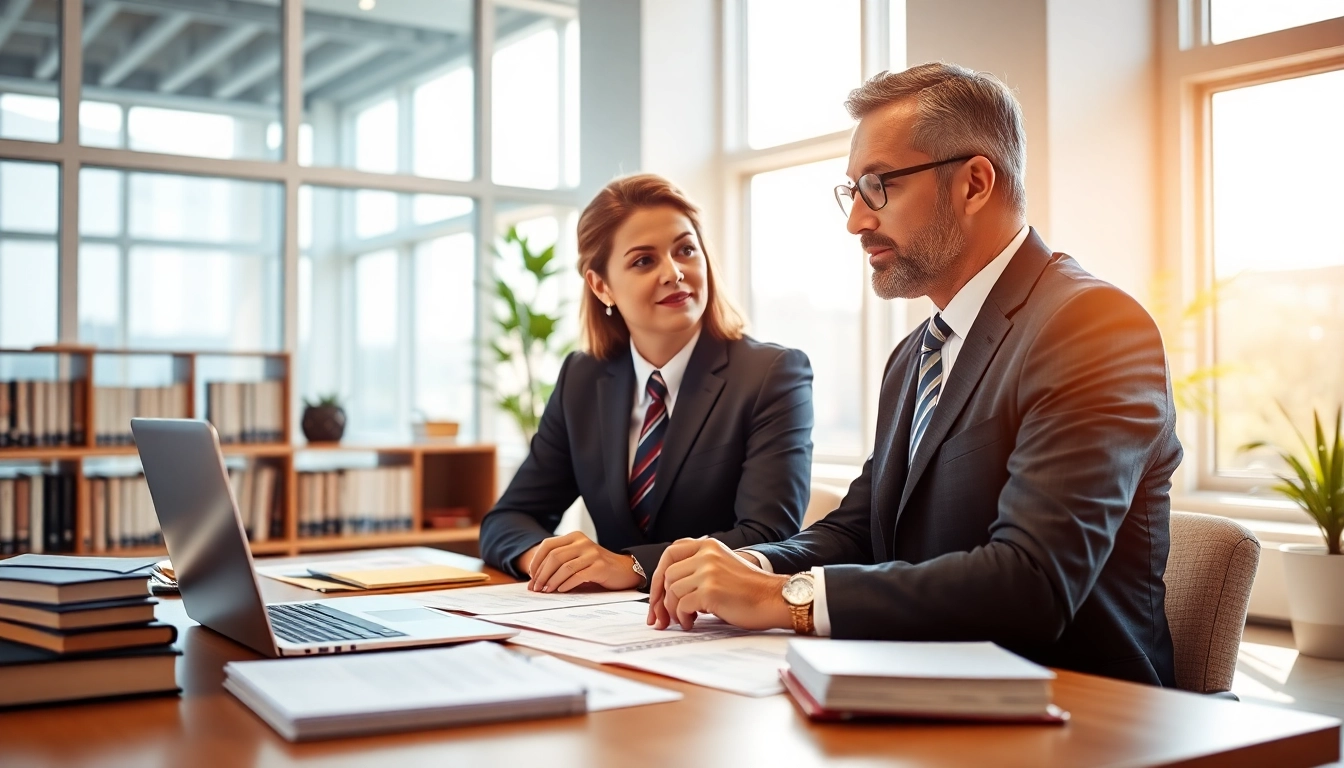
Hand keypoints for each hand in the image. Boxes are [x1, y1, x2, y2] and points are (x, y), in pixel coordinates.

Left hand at [525, 531, 643, 592]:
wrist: (623, 570)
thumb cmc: (596, 566)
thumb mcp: (577, 558)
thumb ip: (560, 563)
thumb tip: (536, 579)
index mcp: (574, 537)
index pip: (547, 545)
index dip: (536, 562)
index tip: (531, 577)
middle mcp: (582, 542)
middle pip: (554, 556)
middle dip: (541, 574)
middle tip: (536, 588)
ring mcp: (592, 553)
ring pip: (564, 566)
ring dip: (551, 581)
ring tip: (546, 591)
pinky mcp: (600, 566)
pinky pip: (578, 575)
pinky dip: (566, 584)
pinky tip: (561, 590)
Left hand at [646, 538, 791, 631]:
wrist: (774, 599)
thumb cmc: (750, 590)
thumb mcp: (723, 567)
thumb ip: (698, 569)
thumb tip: (668, 590)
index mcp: (709, 546)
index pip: (670, 553)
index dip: (658, 575)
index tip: (655, 595)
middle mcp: (707, 554)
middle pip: (667, 574)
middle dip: (659, 599)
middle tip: (659, 617)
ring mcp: (708, 571)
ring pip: (672, 591)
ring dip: (673, 611)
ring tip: (683, 620)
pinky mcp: (711, 590)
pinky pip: (682, 605)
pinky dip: (682, 618)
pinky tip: (691, 623)